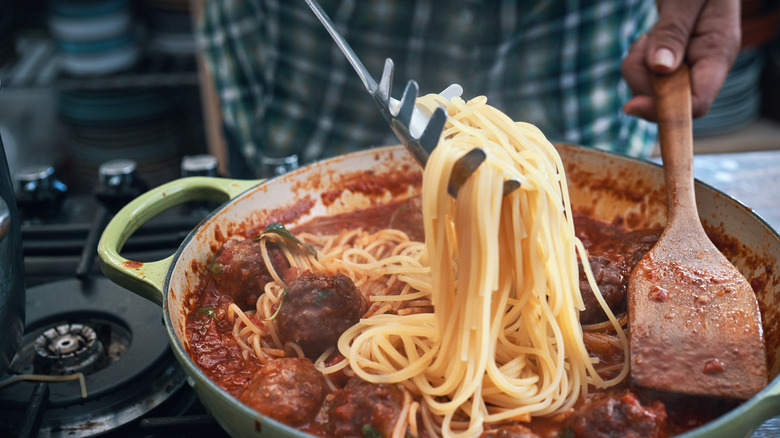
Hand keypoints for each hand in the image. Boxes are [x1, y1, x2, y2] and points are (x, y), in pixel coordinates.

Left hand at [621, 0, 740, 121]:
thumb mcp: (687, 2)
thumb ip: (674, 33)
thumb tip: (660, 68)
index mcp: (718, 54)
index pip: (697, 102)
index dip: (665, 110)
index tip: (631, 106)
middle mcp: (702, 69)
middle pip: (664, 99)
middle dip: (643, 77)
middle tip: (647, 42)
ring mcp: (685, 71)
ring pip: (647, 89)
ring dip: (638, 64)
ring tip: (653, 34)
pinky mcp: (668, 69)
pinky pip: (641, 76)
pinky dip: (637, 59)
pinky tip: (651, 39)